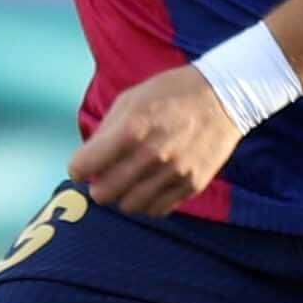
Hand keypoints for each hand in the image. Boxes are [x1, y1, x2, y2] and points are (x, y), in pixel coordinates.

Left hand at [67, 66, 243, 217]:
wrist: (224, 97)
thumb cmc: (172, 93)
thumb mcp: (130, 99)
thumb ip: (105, 131)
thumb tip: (88, 160)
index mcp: (130, 130)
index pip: (84, 166)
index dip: (79, 167)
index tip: (83, 166)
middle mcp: (151, 155)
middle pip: (104, 194)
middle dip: (98, 186)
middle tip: (104, 176)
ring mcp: (173, 173)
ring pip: (130, 206)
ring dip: (123, 196)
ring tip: (129, 181)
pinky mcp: (192, 185)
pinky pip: (158, 209)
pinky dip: (148, 202)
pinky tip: (150, 185)